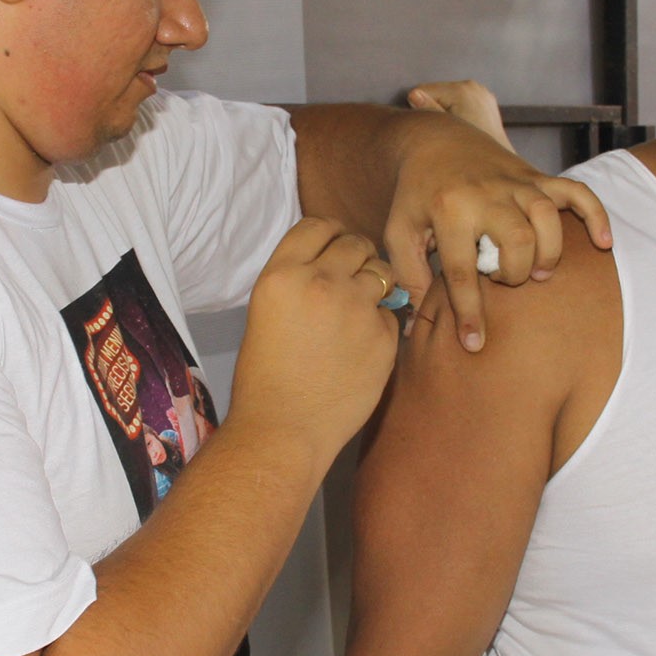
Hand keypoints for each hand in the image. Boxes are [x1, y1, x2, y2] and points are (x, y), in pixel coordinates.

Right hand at [228, 219, 399, 466]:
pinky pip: (390, 313)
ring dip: (375, 284)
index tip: (334, 247)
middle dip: (356, 257)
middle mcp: (320, 282)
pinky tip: (360, 347)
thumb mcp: (266, 311)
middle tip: (351, 280)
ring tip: (358, 311)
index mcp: (282, 274)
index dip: (330, 234)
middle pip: (354, 243)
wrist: (283, 430)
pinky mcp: (383, 336)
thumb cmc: (265, 378)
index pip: (317, 225)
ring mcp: (356, 308)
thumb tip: (330, 263)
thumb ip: (297, 280)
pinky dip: (380, 323)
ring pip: (382, 272)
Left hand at [385, 119, 610, 353]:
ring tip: (536, 272)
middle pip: (516, 243)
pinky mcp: (536, 176)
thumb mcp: (399, 232)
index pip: (462, 272)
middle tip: (501, 278)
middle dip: (514, 273)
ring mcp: (516, 182)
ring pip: (547, 219)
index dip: (470, 313)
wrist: (434, 139)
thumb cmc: (416, 194)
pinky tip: (602, 243)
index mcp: (449, 210)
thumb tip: (413, 325)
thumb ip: (409, 276)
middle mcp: (486, 193)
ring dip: (546, 253)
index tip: (475, 344)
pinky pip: (577, 192)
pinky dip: (596, 216)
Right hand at [406, 80, 514, 151]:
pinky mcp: (485, 99)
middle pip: (435, 92)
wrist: (498, 167)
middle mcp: (473, 86)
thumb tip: (413, 94)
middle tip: (440, 132)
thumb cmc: (470, 152)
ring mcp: (481, 92)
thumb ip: (428, 111)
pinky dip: (457, 111)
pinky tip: (462, 127)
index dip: (419, 110)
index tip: (427, 127)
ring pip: (447, 97)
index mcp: (461, 90)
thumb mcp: (445, 130)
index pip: (422, 90)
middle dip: (432, 109)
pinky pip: (460, 101)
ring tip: (452, 131)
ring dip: (444, 111)